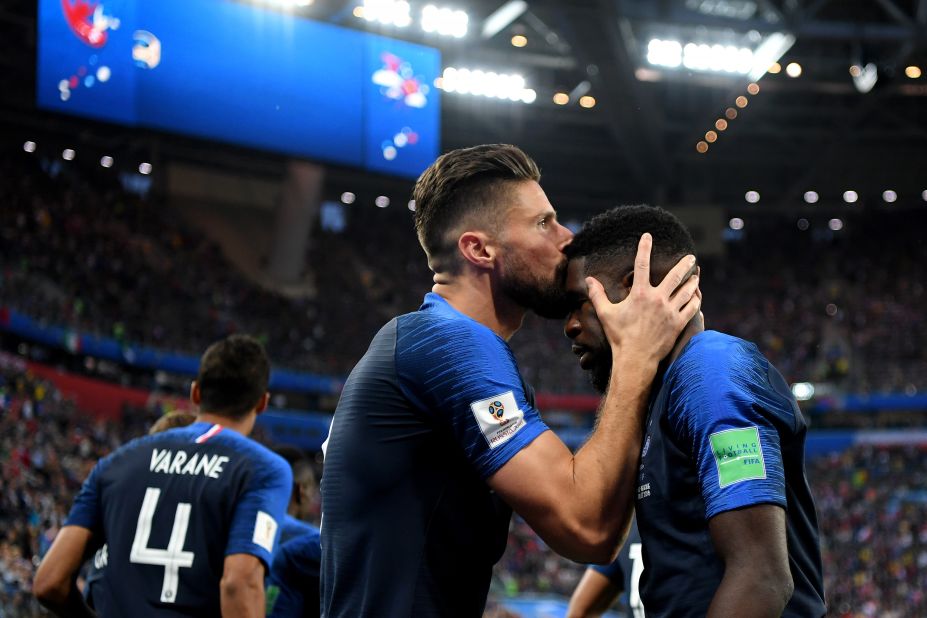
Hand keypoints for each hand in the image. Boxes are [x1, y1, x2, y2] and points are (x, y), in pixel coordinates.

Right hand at [585, 233, 699, 366]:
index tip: (648, 236)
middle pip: (675, 276)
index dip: (644, 248)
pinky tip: (697, 296)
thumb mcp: (605, 314)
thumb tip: (589, 280)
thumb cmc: (619, 336)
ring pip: (687, 291)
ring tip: (696, 275)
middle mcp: (658, 299)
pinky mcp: (678, 323)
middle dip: (684, 264)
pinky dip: (696, 300)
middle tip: (691, 257)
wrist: (635, 358)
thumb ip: (597, 295)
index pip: (641, 265)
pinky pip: (692, 308)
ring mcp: (670, 311)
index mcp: (640, 294)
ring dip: (693, 281)